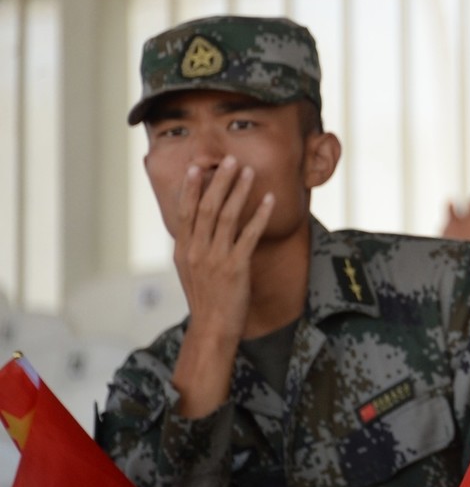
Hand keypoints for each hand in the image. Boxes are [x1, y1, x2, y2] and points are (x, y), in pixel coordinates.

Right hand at [174, 156, 272, 345]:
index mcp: (183, 249)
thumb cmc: (205, 299)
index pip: (185, 211)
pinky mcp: (236, 267)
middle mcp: (196, 250)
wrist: (212, 327)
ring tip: (248, 170)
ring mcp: (216, 258)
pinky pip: (249, 235)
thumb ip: (192, 246)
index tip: (196, 166)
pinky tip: (269, 200)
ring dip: (238, 191)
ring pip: (226, 216)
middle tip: (229, 159)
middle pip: (205, 207)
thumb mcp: (189, 270)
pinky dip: (260, 215)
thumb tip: (194, 226)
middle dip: (218, 181)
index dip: (190, 187)